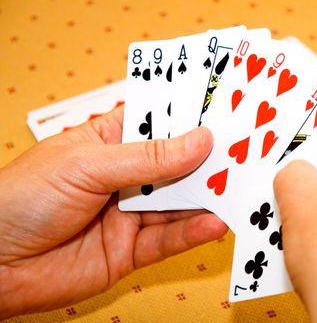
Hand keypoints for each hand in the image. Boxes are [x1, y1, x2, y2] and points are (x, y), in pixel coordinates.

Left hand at [0, 106, 227, 318]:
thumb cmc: (22, 198)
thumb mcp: (87, 165)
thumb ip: (148, 159)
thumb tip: (200, 141)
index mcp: (109, 142)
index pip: (159, 123)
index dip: (192, 117)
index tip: (230, 110)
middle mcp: (124, 177)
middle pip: (177, 165)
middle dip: (210, 159)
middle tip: (248, 153)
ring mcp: (130, 214)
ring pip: (179, 203)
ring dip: (209, 197)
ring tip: (242, 189)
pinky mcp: (131, 250)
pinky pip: (169, 239)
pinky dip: (193, 232)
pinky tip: (215, 223)